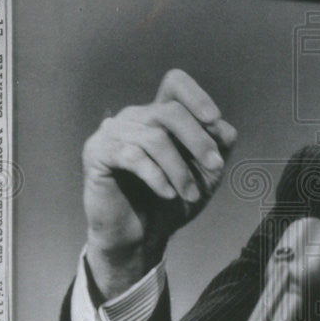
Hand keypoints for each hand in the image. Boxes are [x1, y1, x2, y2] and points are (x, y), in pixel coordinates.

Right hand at [82, 69, 236, 296]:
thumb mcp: (205, 174)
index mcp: (160, 115)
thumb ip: (218, 146)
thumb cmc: (173, 200)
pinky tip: (168, 193)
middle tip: (215, 167)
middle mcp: (135, 117)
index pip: (175, 83)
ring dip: (180, 169)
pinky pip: (132, 155)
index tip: (214, 121)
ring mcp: (113, 132)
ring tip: (190, 194)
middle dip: (198, 140)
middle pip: (171, 112)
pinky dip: (157, 176)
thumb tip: (222, 126)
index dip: (196, 96)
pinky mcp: (97, 152)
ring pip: (154, 138)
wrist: (141, 236)